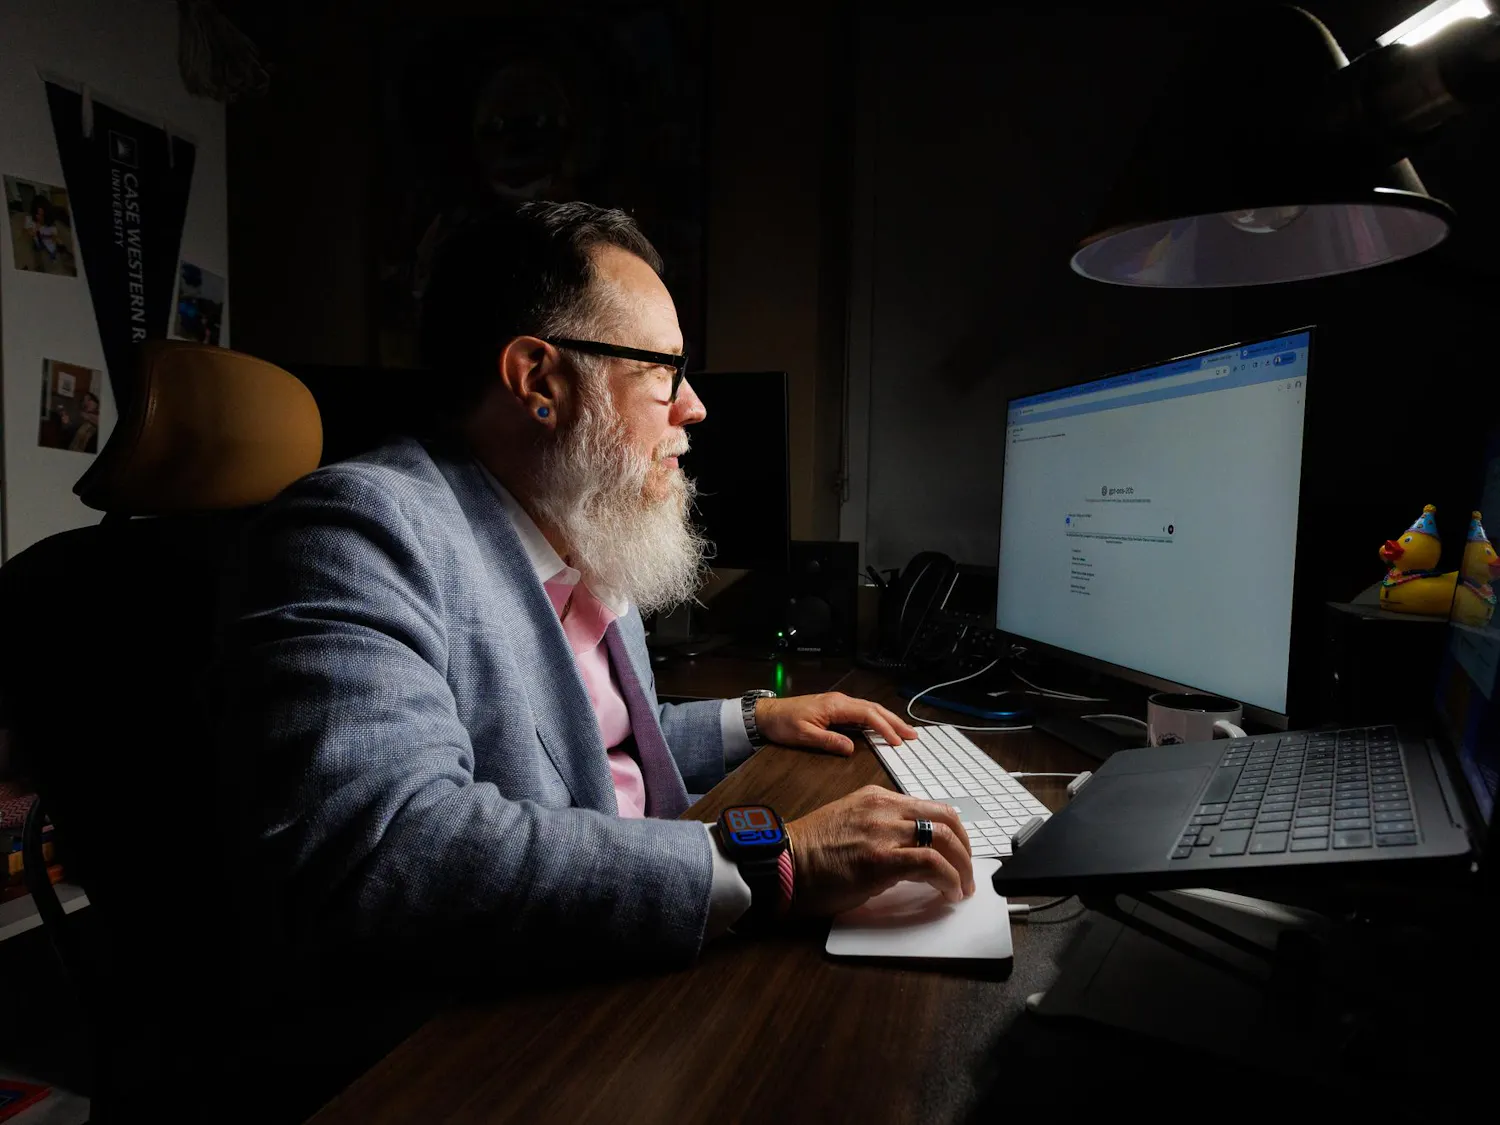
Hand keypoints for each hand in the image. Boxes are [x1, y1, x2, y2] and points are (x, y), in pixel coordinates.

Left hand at [755, 692, 917, 755]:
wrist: (768, 714)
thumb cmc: (783, 723)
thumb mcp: (804, 735)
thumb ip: (829, 741)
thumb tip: (851, 748)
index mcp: (835, 706)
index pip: (868, 715)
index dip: (885, 728)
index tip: (898, 741)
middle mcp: (840, 701)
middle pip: (874, 709)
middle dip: (894, 721)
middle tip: (912, 735)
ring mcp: (838, 703)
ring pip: (869, 709)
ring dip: (887, 720)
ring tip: (903, 731)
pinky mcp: (835, 708)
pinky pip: (861, 712)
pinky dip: (875, 719)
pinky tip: (881, 727)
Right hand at [785, 785, 974, 915]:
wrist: (783, 863)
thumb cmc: (810, 852)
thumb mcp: (850, 823)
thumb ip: (881, 828)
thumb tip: (911, 853)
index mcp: (876, 797)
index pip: (930, 806)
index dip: (953, 832)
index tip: (958, 853)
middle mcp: (883, 808)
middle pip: (945, 818)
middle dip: (965, 848)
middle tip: (967, 872)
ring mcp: (882, 832)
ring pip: (943, 838)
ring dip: (962, 867)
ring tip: (963, 887)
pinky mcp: (880, 859)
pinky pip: (930, 863)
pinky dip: (948, 879)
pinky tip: (949, 893)